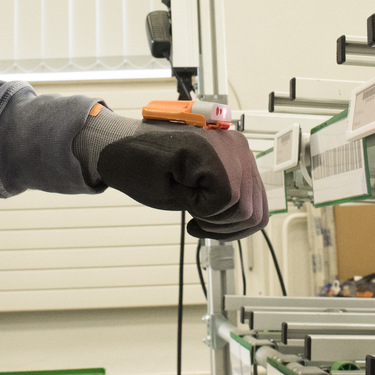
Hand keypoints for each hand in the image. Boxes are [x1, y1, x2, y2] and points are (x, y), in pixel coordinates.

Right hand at [76, 109, 267, 240]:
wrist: (115, 151)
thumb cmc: (150, 170)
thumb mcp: (197, 190)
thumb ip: (228, 197)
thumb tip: (252, 218)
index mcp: (238, 154)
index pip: (260, 206)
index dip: (235, 229)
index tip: (206, 225)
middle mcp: (237, 146)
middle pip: (255, 212)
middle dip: (224, 229)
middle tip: (196, 220)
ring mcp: (225, 146)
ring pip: (241, 208)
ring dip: (211, 218)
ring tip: (187, 202)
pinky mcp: (208, 151)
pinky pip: (223, 199)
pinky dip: (201, 208)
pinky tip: (182, 193)